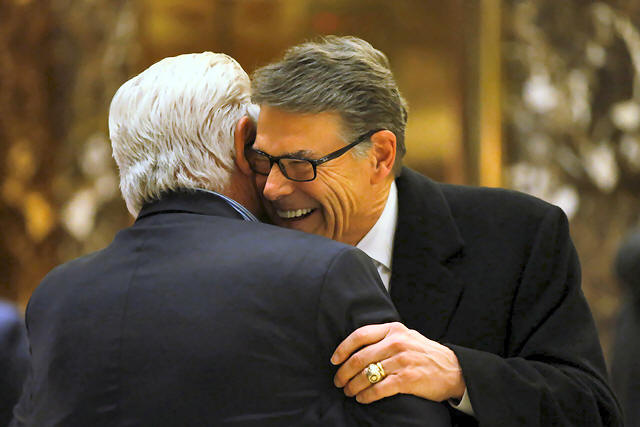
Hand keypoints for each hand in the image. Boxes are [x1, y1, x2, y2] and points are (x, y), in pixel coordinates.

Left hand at [331, 322, 464, 403]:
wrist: (453, 369)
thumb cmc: (426, 353)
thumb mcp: (406, 336)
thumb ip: (385, 337)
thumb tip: (357, 347)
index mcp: (393, 329)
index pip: (360, 335)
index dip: (343, 348)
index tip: (334, 360)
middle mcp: (396, 342)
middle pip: (359, 357)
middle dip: (344, 372)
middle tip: (338, 381)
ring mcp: (402, 360)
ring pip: (366, 374)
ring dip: (353, 386)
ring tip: (348, 392)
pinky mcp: (407, 379)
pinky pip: (378, 389)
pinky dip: (366, 395)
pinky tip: (362, 398)